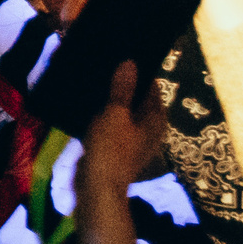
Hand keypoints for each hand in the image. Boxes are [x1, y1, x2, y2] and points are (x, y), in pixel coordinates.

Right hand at [74, 61, 165, 205]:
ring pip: (123, 112)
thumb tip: (131, 62)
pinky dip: (103, 116)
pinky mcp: (117, 148)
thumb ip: (122, 88)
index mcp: (155, 119)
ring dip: (110, 100)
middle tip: (102, 66)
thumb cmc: (111, 148)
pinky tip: (87, 107)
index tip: (119, 56)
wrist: (97, 187)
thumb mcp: (115, 114)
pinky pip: (112, 125)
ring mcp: (133, 140)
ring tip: (92, 82)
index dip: (137, 71)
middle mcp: (149, 128)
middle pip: (137, 99)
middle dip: (122, 85)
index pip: (152, 87)